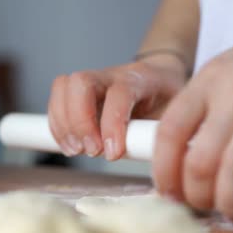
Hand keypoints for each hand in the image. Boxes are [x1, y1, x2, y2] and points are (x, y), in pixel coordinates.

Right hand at [48, 55, 185, 159]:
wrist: (160, 77)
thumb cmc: (167, 98)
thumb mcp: (176, 113)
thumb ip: (163, 130)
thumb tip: (160, 157)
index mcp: (139, 78)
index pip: (119, 94)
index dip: (112, 125)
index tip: (113, 154)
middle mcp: (111, 75)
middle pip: (81, 82)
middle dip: (80, 121)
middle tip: (91, 151)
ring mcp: (92, 80)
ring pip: (63, 87)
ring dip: (63, 124)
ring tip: (76, 150)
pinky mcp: (78, 91)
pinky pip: (57, 99)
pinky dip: (57, 125)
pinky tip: (70, 145)